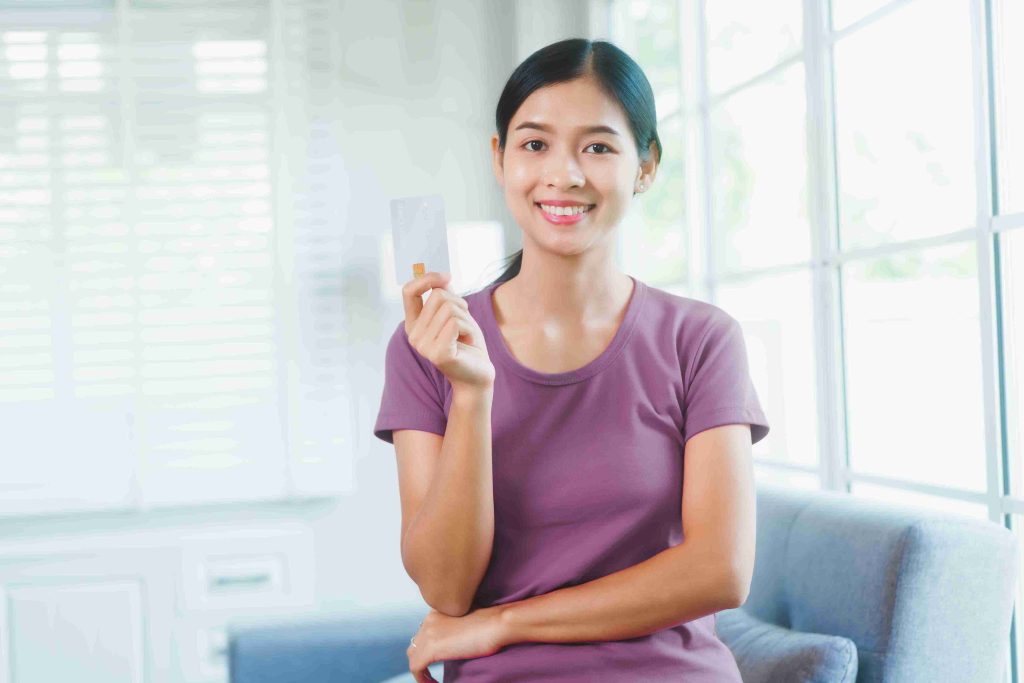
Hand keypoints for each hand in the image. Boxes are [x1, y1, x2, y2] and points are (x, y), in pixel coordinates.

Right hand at [401, 271, 495, 390]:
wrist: (478, 374)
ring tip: (465, 335)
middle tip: (463, 325)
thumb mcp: (456, 314)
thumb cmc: (467, 343)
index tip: (447, 277)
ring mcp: (424, 346)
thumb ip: (446, 296)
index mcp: (413, 325)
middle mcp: (414, 336)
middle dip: (459, 304)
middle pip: (437, 296)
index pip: (408, 291)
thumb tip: (441, 277)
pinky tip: (468, 342)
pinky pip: (456, 323)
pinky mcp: (439, 353)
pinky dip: (469, 328)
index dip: (427, 278)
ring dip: (466, 318)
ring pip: (449, 308)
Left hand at [406, 605, 508, 681]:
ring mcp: (428, 633)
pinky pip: (416, 667)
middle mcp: (429, 619)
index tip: (438, 662)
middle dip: (421, 660)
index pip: (423, 632)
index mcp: (437, 611)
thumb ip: (454, 630)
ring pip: (413, 656)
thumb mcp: (467, 623)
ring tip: (431, 682)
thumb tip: (452, 646)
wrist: (496, 624)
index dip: (427, 649)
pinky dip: (422, 678)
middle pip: (415, 644)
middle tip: (432, 675)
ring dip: (420, 671)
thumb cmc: (491, 624)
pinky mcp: (431, 648)